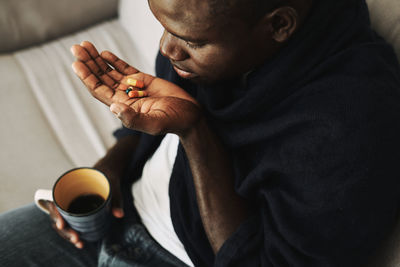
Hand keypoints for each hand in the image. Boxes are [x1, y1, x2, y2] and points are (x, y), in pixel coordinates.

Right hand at [47, 166, 123, 248]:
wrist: (106, 174)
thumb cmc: (106, 177)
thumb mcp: (112, 184)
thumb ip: (116, 199)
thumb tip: (119, 215)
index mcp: (68, 187)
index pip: (54, 202)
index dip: (56, 214)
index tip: (62, 224)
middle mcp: (66, 197)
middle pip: (58, 216)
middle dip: (65, 230)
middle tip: (76, 238)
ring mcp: (70, 206)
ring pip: (63, 222)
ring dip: (68, 234)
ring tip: (79, 242)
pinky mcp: (76, 212)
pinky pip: (71, 223)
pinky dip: (74, 233)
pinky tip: (80, 243)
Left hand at [71, 41, 201, 135]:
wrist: (189, 115)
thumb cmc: (173, 122)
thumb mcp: (154, 123)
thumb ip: (134, 119)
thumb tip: (114, 108)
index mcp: (123, 107)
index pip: (99, 91)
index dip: (87, 78)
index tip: (77, 64)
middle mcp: (125, 97)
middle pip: (101, 78)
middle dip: (88, 64)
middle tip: (76, 48)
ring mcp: (133, 87)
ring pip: (110, 72)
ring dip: (97, 60)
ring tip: (85, 46)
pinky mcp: (144, 80)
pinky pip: (125, 69)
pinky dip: (114, 61)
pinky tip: (104, 54)